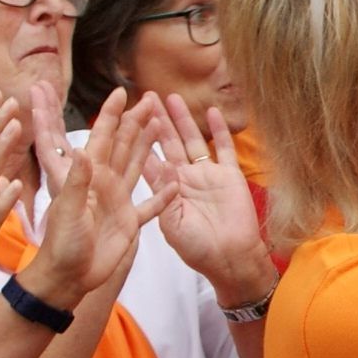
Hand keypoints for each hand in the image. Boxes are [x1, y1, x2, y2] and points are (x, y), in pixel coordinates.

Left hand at [18, 88, 173, 309]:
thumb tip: (82, 149)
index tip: (120, 93)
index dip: (109, 115)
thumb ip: (76, 182)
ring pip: (138, 166)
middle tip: (149, 99)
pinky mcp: (129, 223)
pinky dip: (164, 196)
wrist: (68, 278)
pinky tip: (176, 186)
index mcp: (90, 177)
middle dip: (135, 121)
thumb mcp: (68, 212)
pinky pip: (151, 206)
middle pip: (124, 145)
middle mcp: (105, 184)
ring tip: (161, 126)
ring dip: (149, 146)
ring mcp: (118, 202)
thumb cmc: (62, 246)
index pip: (101, 138)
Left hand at [140, 96, 272, 305]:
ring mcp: (207, 176)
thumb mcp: (170, 224)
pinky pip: (224, 149)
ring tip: (173, 98)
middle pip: (168, 143)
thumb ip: (160, 193)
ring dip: (183, 120)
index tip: (126, 116)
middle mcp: (184, 179)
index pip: (147, 157)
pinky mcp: (229, 176)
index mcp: (165, 190)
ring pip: (192, 141)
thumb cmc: (197, 249)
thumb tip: (156, 163)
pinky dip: (219, 131)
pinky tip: (213, 113)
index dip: (137, 138)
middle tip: (147, 97)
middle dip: (158, 121)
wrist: (231, 260)